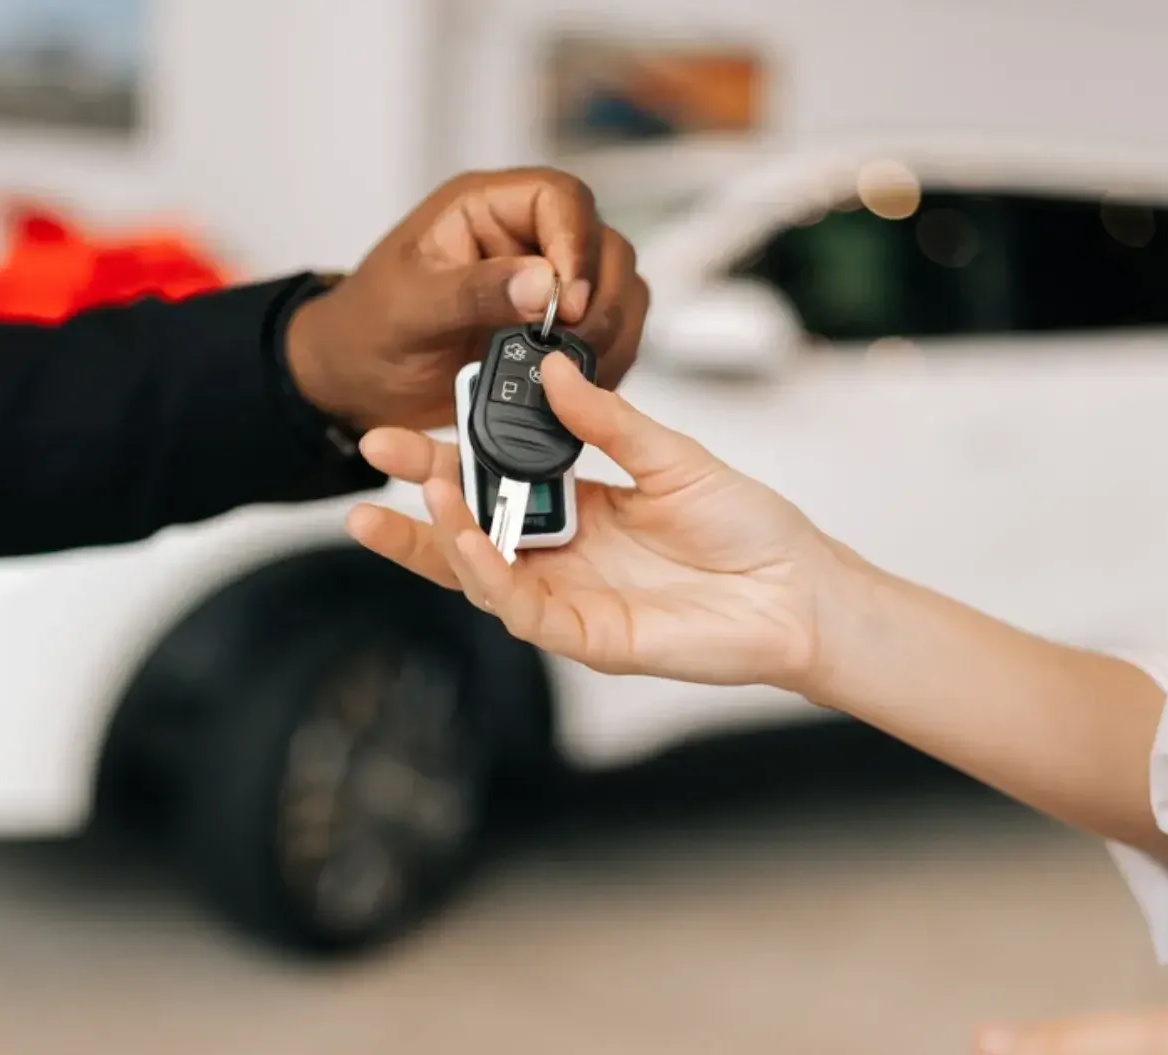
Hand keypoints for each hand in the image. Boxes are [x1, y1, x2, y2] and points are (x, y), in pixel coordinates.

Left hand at [285, 167, 647, 431]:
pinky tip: (574, 388)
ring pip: (617, 289)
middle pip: (602, 245)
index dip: (575, 245)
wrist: (355, 385)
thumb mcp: (409, 308)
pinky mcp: (556, 330)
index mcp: (485, 209)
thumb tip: (542, 283)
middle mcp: (524, 238)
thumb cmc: (365, 332)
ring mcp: (546, 284)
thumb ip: (474, 291)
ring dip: (607, 332)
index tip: (564, 302)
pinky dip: (604, 360)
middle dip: (597, 299)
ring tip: (569, 371)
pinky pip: (608, 333)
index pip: (559, 198)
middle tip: (568, 344)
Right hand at [344, 352, 866, 690]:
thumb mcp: (670, 457)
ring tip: (416, 496)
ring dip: (443, 535)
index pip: (494, 480)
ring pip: (482, 573)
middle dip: (417, 496)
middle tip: (370, 451)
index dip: (445, 456)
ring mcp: (570, 598)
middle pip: (470, 529)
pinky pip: (523, 609)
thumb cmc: (745, 527)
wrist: (797, 589)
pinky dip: (491, 577)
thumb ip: (606, 422)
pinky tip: (469, 544)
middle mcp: (563, 555)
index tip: (404, 426)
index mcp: (578, 508)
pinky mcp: (587, 636)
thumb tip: (554, 371)